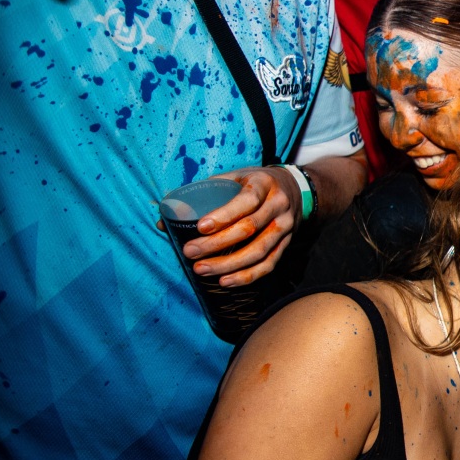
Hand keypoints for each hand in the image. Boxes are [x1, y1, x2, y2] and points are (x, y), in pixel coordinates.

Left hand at [170, 167, 301, 286]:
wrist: (294, 189)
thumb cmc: (253, 184)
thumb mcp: (234, 178)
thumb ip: (203, 194)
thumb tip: (166, 220)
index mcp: (263, 183)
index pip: (247, 200)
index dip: (224, 215)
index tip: (200, 227)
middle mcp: (278, 205)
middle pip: (250, 228)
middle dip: (217, 243)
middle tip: (190, 252)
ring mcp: (285, 226)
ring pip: (259, 251)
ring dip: (229, 264)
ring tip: (201, 270)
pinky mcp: (286, 244)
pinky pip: (268, 264)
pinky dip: (247, 276)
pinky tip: (225, 281)